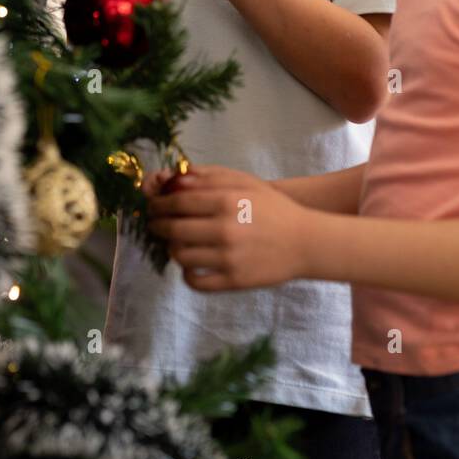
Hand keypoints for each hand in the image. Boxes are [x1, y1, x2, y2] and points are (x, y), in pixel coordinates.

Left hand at [146, 164, 308, 290]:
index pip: (177, 203)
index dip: (158, 204)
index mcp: (227, 201)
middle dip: (157, 225)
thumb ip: (210, 177)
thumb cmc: (273, 208)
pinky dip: (186, 274)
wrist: (305, 242)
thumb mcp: (245, 182)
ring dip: (171, 248)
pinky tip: (191, 264)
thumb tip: (175, 179)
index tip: (153, 206)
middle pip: (173, 230)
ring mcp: (228, 258)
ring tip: (176, 242)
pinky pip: (195, 281)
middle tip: (155, 224)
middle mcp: (225, 230)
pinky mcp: (233, 281)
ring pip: (180, 256)